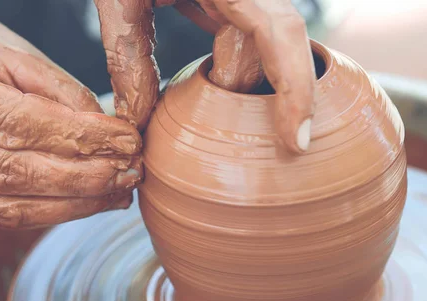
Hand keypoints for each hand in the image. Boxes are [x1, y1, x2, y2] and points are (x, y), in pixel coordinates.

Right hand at [0, 8, 141, 227]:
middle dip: (88, 178)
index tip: (130, 143)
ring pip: (13, 206)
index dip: (85, 139)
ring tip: (117, 194)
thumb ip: (55, 89)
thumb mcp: (3, 49)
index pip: (26, 125)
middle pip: (21, 172)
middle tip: (132, 173)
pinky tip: (82, 204)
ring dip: (75, 205)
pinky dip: (47, 214)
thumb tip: (106, 132)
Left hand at [94, 0, 315, 152]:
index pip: (281, 32)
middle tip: (265, 133)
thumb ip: (128, 56)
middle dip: (269, 90)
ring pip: (267, 44)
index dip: (296, 89)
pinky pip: (250, 37)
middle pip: (283, 43)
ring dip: (243, 77)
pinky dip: (235, 66)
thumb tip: (136, 124)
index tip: (297, 141)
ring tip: (217, 96)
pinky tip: (217, 82)